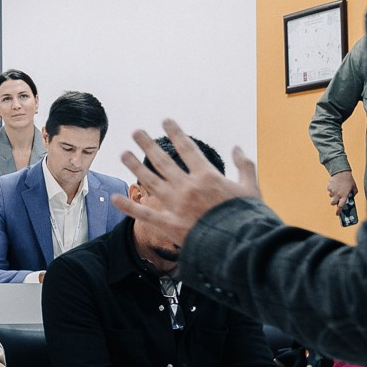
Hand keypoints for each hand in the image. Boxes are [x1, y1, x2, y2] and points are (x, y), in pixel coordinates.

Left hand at [114, 121, 262, 251]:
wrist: (239, 245)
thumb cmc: (246, 217)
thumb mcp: (251, 188)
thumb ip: (244, 166)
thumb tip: (237, 148)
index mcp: (207, 176)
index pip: (187, 148)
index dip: (175, 133)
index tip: (166, 121)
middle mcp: (187, 186)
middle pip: (163, 161)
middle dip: (148, 145)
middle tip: (136, 132)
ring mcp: (176, 205)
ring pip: (150, 181)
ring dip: (135, 166)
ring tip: (123, 154)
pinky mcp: (169, 224)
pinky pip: (145, 214)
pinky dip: (129, 206)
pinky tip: (115, 198)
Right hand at [326, 170, 356, 210]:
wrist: (341, 172)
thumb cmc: (349, 179)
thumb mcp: (354, 187)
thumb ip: (354, 193)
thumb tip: (352, 197)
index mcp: (344, 195)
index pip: (341, 206)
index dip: (338, 211)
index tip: (337, 214)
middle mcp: (337, 194)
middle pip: (332, 203)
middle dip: (334, 203)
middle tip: (336, 200)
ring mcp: (332, 191)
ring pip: (331, 196)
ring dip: (333, 195)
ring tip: (338, 188)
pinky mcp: (329, 187)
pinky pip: (329, 190)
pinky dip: (332, 189)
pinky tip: (336, 185)